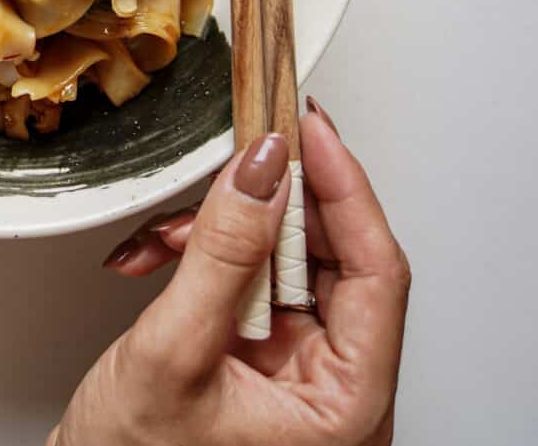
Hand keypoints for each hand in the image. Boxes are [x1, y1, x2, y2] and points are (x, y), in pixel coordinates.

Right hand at [51, 101, 409, 445]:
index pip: (377, 272)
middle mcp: (332, 390)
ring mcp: (294, 375)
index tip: (309, 129)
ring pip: (281, 262)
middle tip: (237, 156)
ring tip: (170, 237)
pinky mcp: (255, 359)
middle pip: (330, 259)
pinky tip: (159, 258)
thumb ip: (222, 254)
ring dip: (219, 233)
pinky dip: (200, 258)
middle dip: (265, 209)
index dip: (345, 189)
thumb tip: (262, 171)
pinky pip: (245, 280)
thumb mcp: (174, 352)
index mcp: (345, 407)